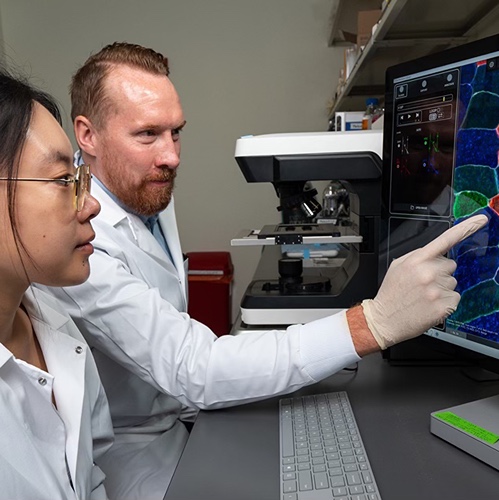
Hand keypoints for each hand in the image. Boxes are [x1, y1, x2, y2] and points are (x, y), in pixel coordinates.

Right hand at [362, 214, 488, 349]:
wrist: (384, 319)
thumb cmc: (391, 294)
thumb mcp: (397, 267)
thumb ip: (417, 256)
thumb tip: (435, 253)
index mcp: (417, 260)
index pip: (446, 239)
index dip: (467, 228)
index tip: (481, 220)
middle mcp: (429, 272)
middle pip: (450, 265)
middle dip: (440, 272)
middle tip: (423, 283)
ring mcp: (438, 289)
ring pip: (453, 282)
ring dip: (442, 288)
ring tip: (423, 295)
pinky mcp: (444, 305)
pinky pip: (455, 297)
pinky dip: (445, 302)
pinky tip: (429, 304)